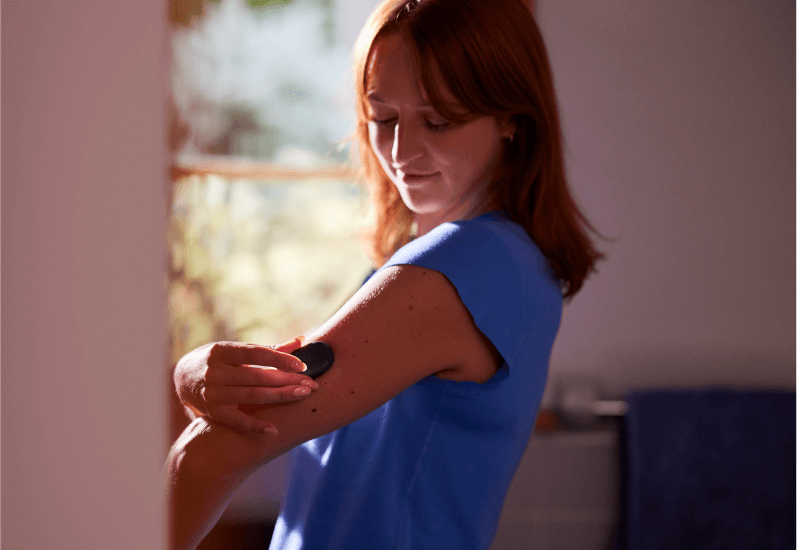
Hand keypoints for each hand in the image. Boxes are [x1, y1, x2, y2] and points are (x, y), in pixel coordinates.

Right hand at [173, 337, 318, 433]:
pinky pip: (237, 422)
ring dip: (280, 397)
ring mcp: (213, 394)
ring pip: (252, 397)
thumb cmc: (218, 360)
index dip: (280, 359)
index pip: (256, 354)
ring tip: (302, 395)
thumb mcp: (236, 350)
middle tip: (311, 384)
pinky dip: (256, 427)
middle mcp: (215, 372)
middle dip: (287, 380)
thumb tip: (301, 341)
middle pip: (258, 377)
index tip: (302, 366)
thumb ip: (269, 349)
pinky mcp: (212, 412)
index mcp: (222, 351)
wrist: (182, 378)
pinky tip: (275, 429)